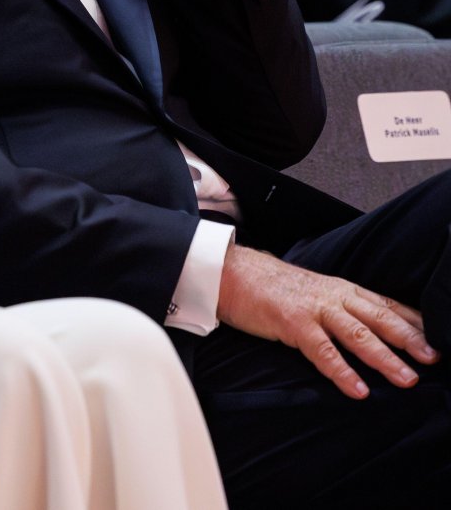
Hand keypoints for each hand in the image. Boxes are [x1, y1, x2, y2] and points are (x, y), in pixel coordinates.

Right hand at [217, 244, 439, 398]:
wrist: (232, 272)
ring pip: (357, 333)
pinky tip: (357, 389)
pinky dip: (341, 371)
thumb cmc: (272, 286)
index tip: (438, 337)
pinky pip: (322, 350)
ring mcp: (313, 308)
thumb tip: (369, 330)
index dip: (413, 321)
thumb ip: (340, 306)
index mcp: (341, 288)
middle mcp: (333, 295)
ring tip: (407, 379)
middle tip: (433, 358)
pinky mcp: (292, 322)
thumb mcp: (314, 290)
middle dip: (409, 339)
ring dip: (384, 357)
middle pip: (379, 317)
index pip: (385, 304)